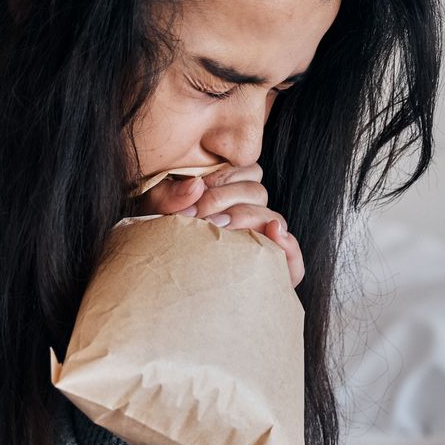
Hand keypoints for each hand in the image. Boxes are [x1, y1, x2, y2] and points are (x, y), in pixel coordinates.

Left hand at [127, 164, 304, 288]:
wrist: (152, 271)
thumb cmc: (155, 237)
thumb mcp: (154, 212)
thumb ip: (169, 196)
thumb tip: (195, 186)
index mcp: (227, 190)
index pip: (247, 172)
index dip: (222, 181)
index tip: (194, 197)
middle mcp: (248, 212)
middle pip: (257, 193)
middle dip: (226, 200)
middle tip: (198, 218)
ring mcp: (259, 241)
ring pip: (272, 219)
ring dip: (247, 219)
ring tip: (218, 229)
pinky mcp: (269, 272)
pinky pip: (293, 263)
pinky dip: (290, 250)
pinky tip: (275, 237)